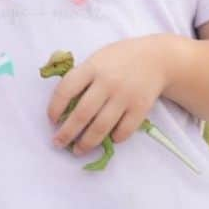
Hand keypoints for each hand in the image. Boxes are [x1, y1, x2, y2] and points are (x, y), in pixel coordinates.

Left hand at [46, 37, 167, 157]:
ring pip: (100, 127)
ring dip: (86, 143)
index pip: (66, 90)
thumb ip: (81, 77)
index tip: (52, 120)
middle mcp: (108, 82)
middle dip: (66, 133)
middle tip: (58, 143)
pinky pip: (123, 131)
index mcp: (93, 67)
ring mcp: (125, 96)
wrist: (157, 58)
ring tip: (78, 150)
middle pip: (82, 114)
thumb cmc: (120, 59)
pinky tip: (108, 139)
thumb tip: (62, 108)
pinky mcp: (140, 107)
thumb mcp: (98, 58)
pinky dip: (114, 139)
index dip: (54, 108)